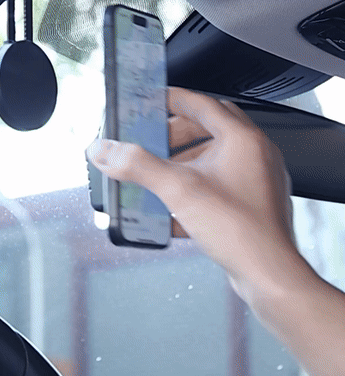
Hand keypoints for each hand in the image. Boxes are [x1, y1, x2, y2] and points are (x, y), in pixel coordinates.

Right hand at [87, 87, 302, 300]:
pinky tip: (174, 204)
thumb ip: (137, 166)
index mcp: (242, 139)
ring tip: (160, 172)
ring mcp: (258, 179)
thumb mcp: (178, 190)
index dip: (173, 99)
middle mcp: (255, 154)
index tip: (152, 101)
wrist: (270, 276)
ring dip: (184, 160)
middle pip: (209, 128)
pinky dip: (196, 186)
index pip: (202, 103)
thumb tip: (106, 150)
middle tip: (153, 139)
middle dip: (176, 133)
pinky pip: (220, 184)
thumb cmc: (241, 231)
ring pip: (215, 157)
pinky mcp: (254, 204)